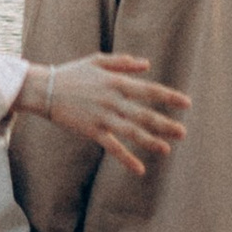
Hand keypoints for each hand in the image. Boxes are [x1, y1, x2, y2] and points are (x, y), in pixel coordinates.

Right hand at [37, 51, 187, 177]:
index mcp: (116, 81)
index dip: (169, 97)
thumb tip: (147, 64)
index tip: (187, 104)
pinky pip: (113, 147)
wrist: (44, 88)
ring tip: (167, 149)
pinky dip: (126, 158)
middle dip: (165, 124)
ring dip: (150, 141)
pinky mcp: (91, 130)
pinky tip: (139, 169)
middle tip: (183, 133)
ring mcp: (103, 116)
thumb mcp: (97, 61)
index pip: (149, 90)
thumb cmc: (71, 73)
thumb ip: (123, 63)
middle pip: (144, 114)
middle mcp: (113, 100)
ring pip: (132, 132)